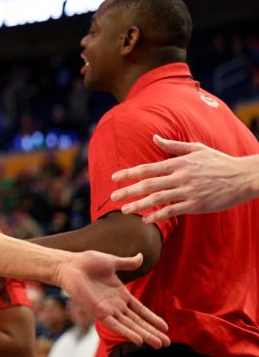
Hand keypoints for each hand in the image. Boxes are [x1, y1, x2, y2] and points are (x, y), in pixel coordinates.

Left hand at [56, 250, 168, 347]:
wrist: (69, 264)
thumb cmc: (87, 262)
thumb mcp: (112, 262)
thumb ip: (127, 263)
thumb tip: (141, 256)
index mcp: (120, 295)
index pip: (141, 310)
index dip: (152, 318)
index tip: (166, 327)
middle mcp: (115, 305)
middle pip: (138, 322)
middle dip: (152, 332)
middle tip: (167, 343)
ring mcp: (107, 310)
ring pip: (130, 326)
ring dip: (145, 335)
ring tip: (158, 345)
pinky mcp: (98, 312)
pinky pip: (114, 325)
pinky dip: (126, 332)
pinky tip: (138, 340)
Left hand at [110, 134, 249, 222]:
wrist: (243, 177)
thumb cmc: (219, 161)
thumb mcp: (196, 148)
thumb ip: (173, 145)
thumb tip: (154, 137)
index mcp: (178, 163)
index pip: (147, 168)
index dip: (129, 173)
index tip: (114, 178)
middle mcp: (180, 176)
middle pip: (148, 184)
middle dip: (127, 190)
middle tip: (112, 196)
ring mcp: (188, 191)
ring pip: (157, 198)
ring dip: (139, 204)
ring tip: (124, 210)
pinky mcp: (196, 204)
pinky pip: (172, 211)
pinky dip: (158, 215)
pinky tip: (146, 219)